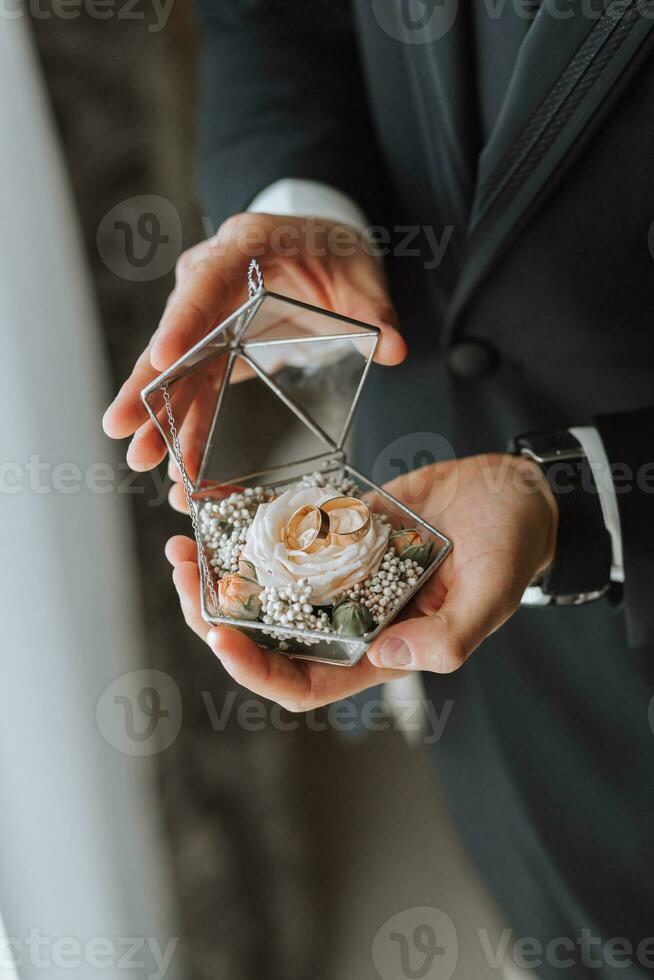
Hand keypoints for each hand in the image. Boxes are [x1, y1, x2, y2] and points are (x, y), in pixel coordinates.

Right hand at [102, 212, 406, 482]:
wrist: (321, 248)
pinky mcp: (214, 343)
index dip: (182, 320)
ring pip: (177, 368)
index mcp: (244, 246)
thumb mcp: (359, 272)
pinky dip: (187, 420)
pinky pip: (197, 383)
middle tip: (123, 430)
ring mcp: (207, 313)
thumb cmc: (335, 252)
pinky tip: (177, 458)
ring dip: (161, 415)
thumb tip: (394, 349)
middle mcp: (212, 278)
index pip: (205, 282)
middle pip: (175, 334)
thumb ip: (374, 309)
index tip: (161, 356)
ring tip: (144, 459)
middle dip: (149, 385)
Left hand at [166, 454, 557, 710]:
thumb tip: (386, 654)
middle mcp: (351, 616)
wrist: (509, 490)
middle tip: (182, 576)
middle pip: (267, 637)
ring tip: (185, 545)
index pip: (304, 682)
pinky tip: (219, 510)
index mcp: (383, 647)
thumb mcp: (492, 593)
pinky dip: (250, 529)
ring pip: (265, 589)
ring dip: (221, 574)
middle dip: (216, 615)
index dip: (256, 669)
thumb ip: (450, 636)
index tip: (219, 634)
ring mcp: (339, 573)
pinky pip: (284, 539)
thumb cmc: (511, 545)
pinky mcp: (337, 532)